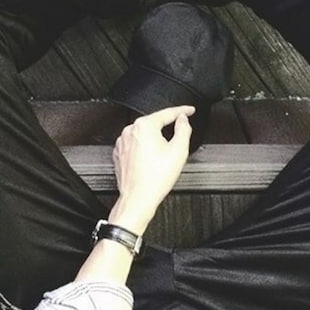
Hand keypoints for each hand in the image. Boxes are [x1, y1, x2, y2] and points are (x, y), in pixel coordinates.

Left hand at [108, 105, 194, 233]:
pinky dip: (144, 149)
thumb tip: (183, 120)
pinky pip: (135, 144)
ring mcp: (123, 142)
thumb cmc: (155, 178)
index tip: (189, 110)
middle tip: (179, 138)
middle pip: (155, 123)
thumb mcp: (179, 151)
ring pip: (144, 134)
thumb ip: (184, 129)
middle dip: (167, 128)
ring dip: (155, 140)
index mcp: (145, 126)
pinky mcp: (120, 153)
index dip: (182, 111)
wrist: (138, 198)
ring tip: (163, 157)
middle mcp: (130, 130)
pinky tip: (152, 161)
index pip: (167, 113)